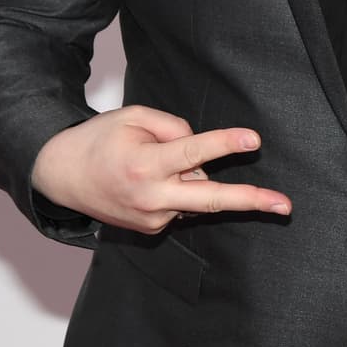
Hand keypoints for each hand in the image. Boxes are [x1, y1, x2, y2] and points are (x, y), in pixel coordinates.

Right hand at [31, 106, 291, 232]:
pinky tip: (149, 182)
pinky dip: (177, 189)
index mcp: (144, 164)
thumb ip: (173, 127)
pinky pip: (182, 204)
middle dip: (251, 201)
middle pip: (211, 199)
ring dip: (191, 177)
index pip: (193, 152)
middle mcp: (151, 197)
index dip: (225, 144)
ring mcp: (153, 218)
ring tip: (148, 164)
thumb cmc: (99, 141)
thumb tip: (204, 151)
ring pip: (196, 194)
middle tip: (285, 205)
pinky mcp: (153, 229)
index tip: (253, 141)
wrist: (61, 177)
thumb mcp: (132, 117)